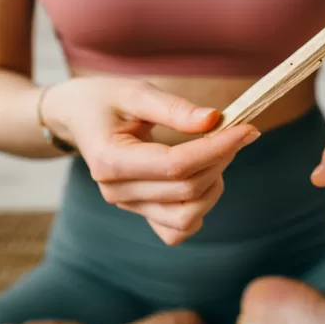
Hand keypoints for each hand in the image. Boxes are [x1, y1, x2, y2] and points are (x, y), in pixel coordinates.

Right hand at [45, 78, 259, 245]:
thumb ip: (175, 108)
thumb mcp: (136, 92)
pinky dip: (198, 209)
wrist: (78, 117)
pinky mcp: (140, 213)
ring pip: (187, 216)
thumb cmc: (106, 100)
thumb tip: (215, 120)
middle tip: (235, 131)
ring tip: (216, 153)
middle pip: (186, 190)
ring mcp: (128, 207)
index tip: (246, 128)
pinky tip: (203, 178)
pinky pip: (177, 231)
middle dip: (220, 159)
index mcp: (110, 160)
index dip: (216, 148)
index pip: (175, 165)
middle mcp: (116, 191)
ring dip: (214, 185)